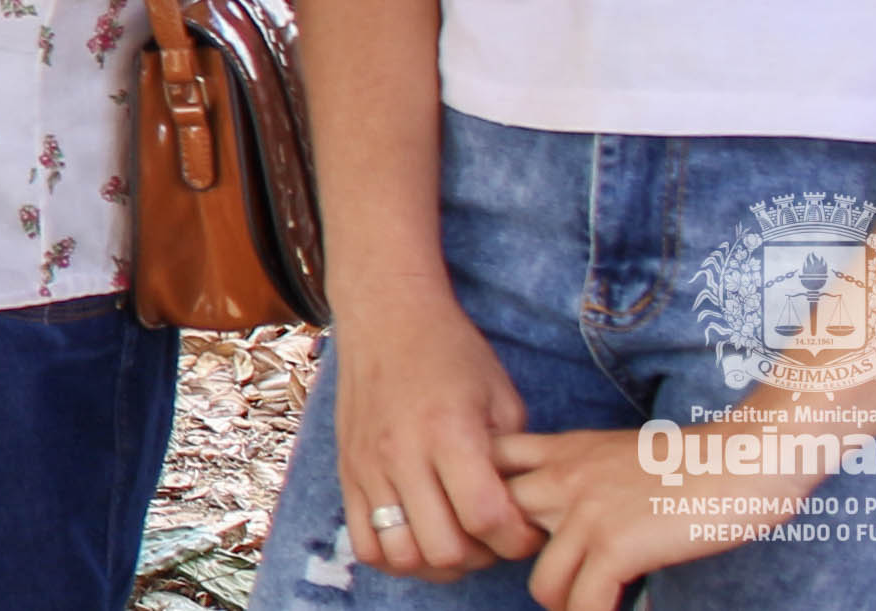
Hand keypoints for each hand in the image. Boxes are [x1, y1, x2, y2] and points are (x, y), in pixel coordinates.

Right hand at [330, 284, 542, 579]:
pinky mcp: (348, 473)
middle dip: (482, 555)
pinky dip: (395, 556)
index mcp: (449, 432)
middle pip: (445, 549)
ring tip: (456, 539)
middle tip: (494, 534)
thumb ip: (511, 459)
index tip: (527, 527)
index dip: (518, 539)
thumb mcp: (500, 396)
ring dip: (437, 562)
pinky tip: (419, 536)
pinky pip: (364, 544)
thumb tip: (519, 511)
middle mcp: (403, 454)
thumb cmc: (450, 350)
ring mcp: (369, 467)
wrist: (385, 313)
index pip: (487, 519)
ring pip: (401, 556)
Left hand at [497, 426, 812, 609]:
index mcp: (560, 450)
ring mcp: (585, 514)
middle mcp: (561, 477)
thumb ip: (577, 474)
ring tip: (591, 603)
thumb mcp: (613, 451)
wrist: (742, 458)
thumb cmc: (689, 462)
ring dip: (565, 603)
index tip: (510, 535)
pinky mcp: (615, 546)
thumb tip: (558, 515)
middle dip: (517, 566)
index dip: (487, 505)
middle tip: (557, 580)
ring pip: (539, 584)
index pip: (486, 467)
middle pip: (498, 530)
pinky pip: (583, 603)